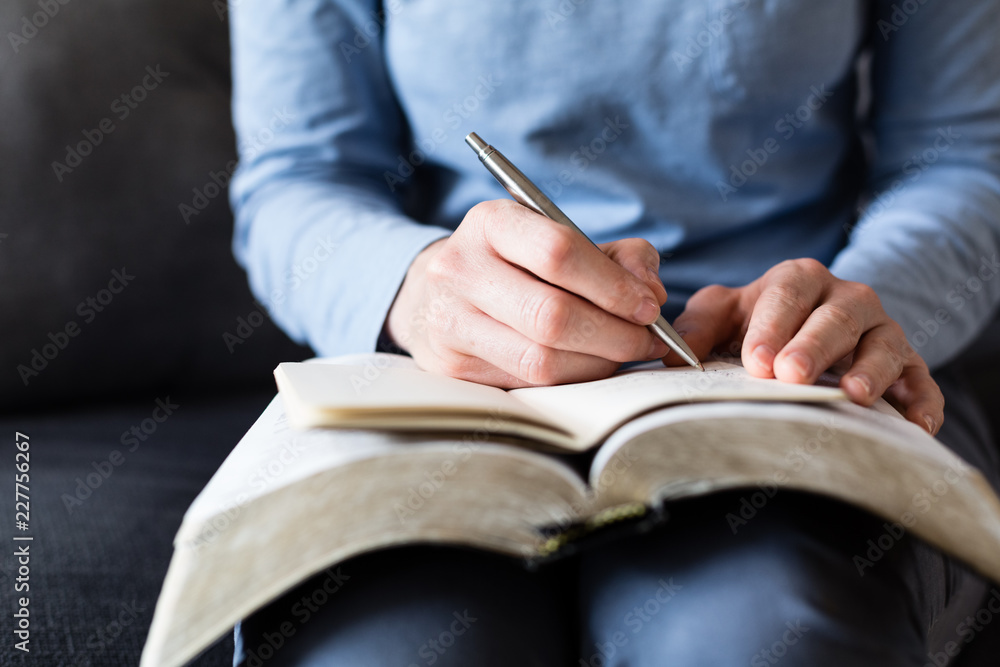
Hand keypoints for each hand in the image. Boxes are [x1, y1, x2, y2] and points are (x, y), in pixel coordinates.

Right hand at [385, 200, 669, 386]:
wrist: (438, 292)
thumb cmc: (517, 265)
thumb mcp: (563, 241)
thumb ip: (620, 257)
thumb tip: (651, 294)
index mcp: (490, 223)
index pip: (558, 252)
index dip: (613, 285)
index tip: (649, 306)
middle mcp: (459, 268)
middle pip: (551, 315)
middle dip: (614, 334)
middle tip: (647, 340)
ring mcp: (449, 321)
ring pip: (540, 359)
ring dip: (597, 363)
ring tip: (624, 354)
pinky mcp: (450, 365)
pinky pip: (526, 384)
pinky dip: (571, 379)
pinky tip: (590, 366)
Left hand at [669, 258, 943, 433]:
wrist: (812, 327)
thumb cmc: (761, 324)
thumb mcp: (726, 314)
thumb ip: (698, 326)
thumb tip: (668, 352)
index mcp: (799, 280)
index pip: (787, 295)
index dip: (772, 325)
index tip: (755, 360)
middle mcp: (847, 298)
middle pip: (837, 316)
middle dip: (814, 345)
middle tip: (790, 376)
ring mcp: (882, 331)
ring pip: (883, 344)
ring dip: (870, 370)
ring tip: (852, 395)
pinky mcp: (907, 364)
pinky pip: (921, 379)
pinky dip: (921, 399)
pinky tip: (914, 422)